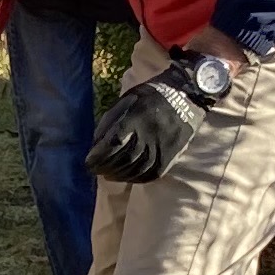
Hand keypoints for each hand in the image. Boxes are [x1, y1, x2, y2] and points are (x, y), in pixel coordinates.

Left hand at [85, 57, 227, 182]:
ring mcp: (161, 147)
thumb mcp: (128, 98)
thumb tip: (96, 143)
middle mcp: (148, 134)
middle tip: (95, 170)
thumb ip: (111, 120)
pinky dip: (136, 178)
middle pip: (122, 158)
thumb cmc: (151, 96)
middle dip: (105, 167)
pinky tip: (126, 178)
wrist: (186, 96)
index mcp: (136, 118)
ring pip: (136, 169)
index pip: (113, 143)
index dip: (98, 155)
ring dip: (118, 175)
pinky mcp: (170, 155)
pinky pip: (151, 173)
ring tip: (108, 175)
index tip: (88, 161)